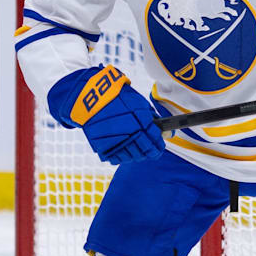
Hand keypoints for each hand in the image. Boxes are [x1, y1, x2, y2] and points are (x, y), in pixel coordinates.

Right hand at [47, 66, 162, 164]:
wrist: (90, 97)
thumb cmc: (117, 98)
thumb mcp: (138, 103)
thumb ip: (152, 118)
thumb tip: (164, 133)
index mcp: (142, 121)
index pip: (156, 141)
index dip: (158, 146)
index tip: (158, 147)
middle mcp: (131, 133)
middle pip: (145, 151)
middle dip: (149, 152)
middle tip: (148, 150)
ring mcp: (117, 141)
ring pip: (132, 157)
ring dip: (136, 155)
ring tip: (134, 149)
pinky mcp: (104, 147)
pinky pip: (117, 159)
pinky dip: (122, 157)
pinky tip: (123, 149)